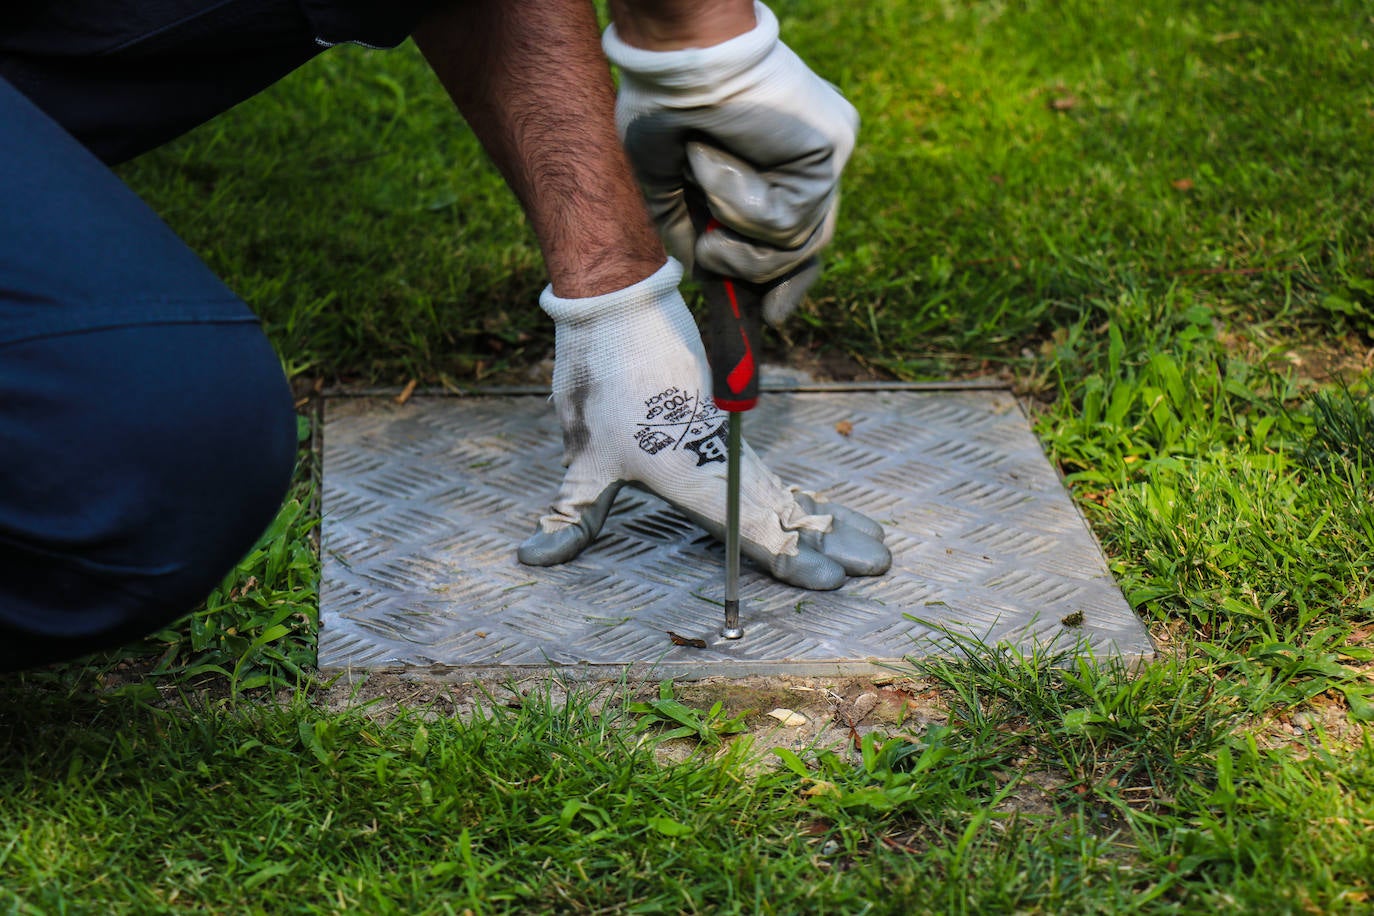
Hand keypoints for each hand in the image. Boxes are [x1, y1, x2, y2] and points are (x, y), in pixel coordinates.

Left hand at [518, 260, 889, 589]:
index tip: (832, 580)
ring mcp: (729, 441)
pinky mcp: (726, 424)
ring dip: (831, 518)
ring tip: (874, 541)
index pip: (754, 532)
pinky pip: (775, 471)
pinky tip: (819, 508)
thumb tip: (532, 559)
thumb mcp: (581, 457)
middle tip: (879, 567)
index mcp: (693, 476)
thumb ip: (571, 516)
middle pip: (788, 512)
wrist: (620, 305)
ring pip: (789, 490)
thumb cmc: (600, 382)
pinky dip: (805, 495)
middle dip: (834, 543)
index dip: (795, 561)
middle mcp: (722, 462)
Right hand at [603, 2, 858, 324]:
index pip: (801, 237)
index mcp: (782, 165)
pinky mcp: (831, 147)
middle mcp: (813, 161)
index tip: (772, 317)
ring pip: (794, 245)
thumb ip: (687, 226)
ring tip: (698, 176)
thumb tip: (698, 271)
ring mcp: (827, 154)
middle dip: (762, 275)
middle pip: (807, 248)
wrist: (676, 53)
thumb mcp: (665, 180)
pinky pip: (786, 219)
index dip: (789, 283)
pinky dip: (736, 199)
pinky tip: (711, 159)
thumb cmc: (663, 103)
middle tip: (715, 261)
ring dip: (732, 228)